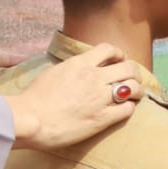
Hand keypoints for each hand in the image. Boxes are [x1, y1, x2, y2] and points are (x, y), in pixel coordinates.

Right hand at [4, 42, 142, 150]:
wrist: (30, 119)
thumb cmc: (34, 98)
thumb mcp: (54, 72)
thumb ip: (71, 69)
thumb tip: (78, 70)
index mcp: (80, 63)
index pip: (108, 49)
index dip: (119, 54)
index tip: (120, 60)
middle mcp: (94, 77)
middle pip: (128, 67)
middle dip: (133, 72)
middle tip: (132, 79)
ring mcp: (99, 98)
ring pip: (132, 87)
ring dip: (137, 90)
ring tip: (135, 95)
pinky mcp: (101, 119)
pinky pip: (126, 109)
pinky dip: (129, 108)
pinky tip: (124, 110)